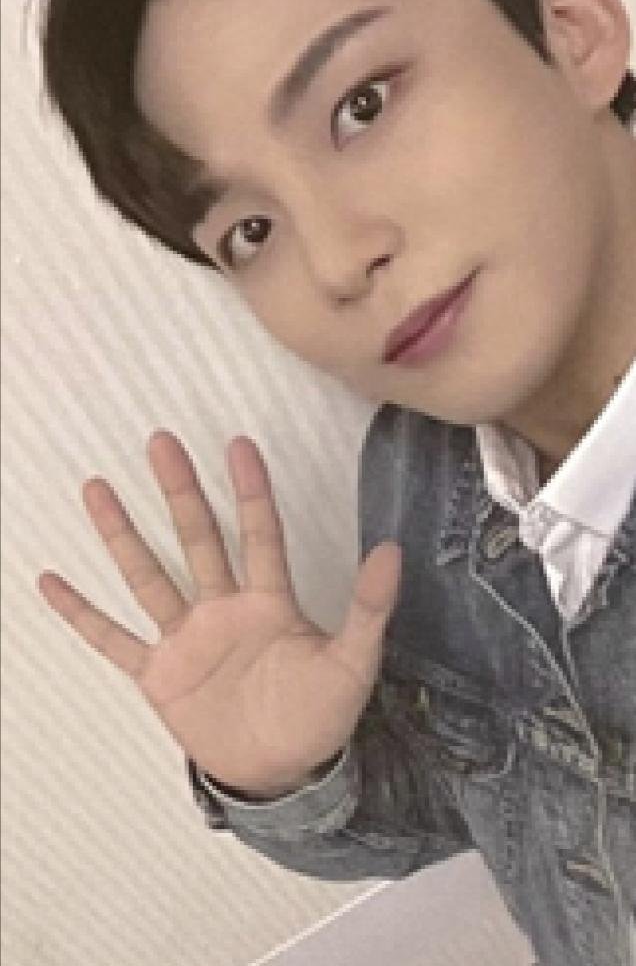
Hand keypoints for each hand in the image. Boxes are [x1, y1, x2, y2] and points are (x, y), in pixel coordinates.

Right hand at [37, 432, 401, 796]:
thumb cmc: (319, 716)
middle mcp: (222, 608)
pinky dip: (82, 615)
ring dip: (123, 535)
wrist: (282, 772)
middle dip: (181, 492)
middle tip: (162, 442)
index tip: (239, 444)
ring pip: (148, 576)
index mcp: (269, 602)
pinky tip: (53, 581)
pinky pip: (113, 640)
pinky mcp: (159, 674)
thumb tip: (393, 549)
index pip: (258, 534)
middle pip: (197, 539)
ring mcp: (186, 639)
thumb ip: (370, 608)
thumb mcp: (353, 662)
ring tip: (97, 489)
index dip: (251, 491)